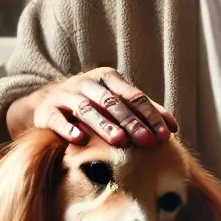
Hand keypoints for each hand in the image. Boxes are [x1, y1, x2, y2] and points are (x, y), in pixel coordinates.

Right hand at [10, 67, 178, 147]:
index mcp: (107, 78)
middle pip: (113, 103)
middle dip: (132, 123)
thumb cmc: (91, 104)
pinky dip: (68, 128)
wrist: (47, 103)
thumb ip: (142, 110)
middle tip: (147, 142)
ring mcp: (65, 95)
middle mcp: (87, 84)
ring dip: (104, 125)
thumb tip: (173, 126)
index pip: (133, 96)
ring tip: (119, 141)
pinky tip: (80, 139)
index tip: (165, 135)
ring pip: (87, 109)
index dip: (150, 115)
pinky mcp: (47, 110)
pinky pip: (58, 119)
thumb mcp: (115, 102)